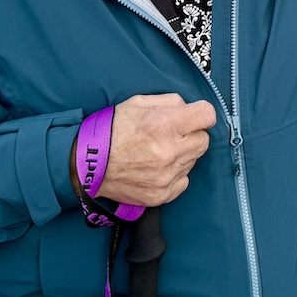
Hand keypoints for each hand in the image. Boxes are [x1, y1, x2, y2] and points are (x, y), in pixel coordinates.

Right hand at [98, 93, 216, 206]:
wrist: (89, 164)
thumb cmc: (112, 130)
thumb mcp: (140, 102)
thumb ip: (171, 102)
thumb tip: (190, 109)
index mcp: (164, 124)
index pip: (207, 116)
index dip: (201, 114)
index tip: (195, 116)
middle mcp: (168, 151)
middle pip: (204, 140)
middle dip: (192, 135)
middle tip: (173, 134)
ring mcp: (166, 176)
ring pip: (193, 161)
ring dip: (182, 154)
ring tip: (159, 151)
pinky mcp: (162, 194)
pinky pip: (184, 180)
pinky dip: (175, 174)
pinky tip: (158, 167)